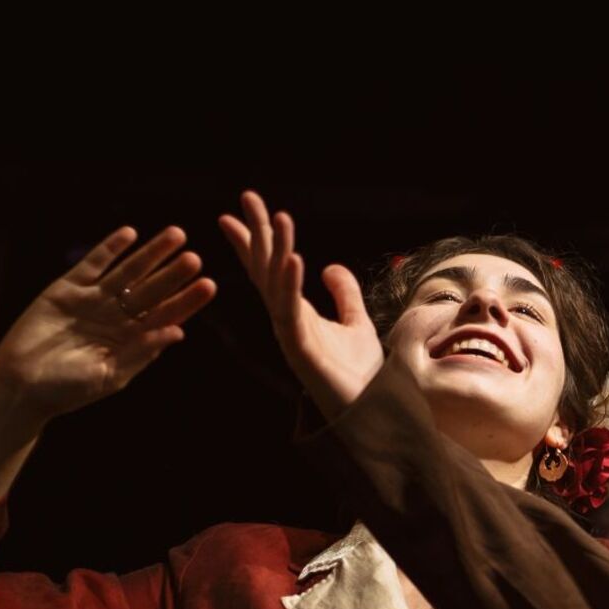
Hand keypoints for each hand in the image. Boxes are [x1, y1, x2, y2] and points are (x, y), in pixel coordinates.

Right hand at [0, 226, 215, 420]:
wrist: (20, 385)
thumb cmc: (66, 389)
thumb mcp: (110, 375)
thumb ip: (142, 352)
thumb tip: (179, 331)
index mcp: (131, 340)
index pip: (166, 315)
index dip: (187, 300)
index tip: (210, 285)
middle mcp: (117, 318)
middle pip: (152, 290)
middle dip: (174, 274)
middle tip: (196, 258)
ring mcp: (93, 301)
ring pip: (128, 272)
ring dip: (151, 254)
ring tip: (176, 235)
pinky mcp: (67, 289)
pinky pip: (93, 264)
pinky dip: (110, 248)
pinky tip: (130, 234)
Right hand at [220, 190, 380, 420]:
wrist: (370, 411)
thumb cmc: (359, 373)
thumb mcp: (356, 323)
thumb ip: (343, 294)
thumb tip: (329, 267)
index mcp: (295, 312)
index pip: (268, 269)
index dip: (255, 240)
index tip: (238, 212)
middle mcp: (285, 320)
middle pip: (265, 269)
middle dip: (257, 232)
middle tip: (247, 197)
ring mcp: (289, 334)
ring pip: (275, 284)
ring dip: (276, 249)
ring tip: (279, 218)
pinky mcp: (299, 348)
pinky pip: (289, 310)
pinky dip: (289, 283)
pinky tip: (293, 258)